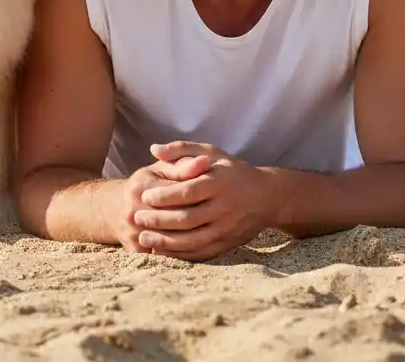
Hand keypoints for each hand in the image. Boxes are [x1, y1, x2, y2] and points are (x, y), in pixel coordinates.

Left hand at [131, 142, 276, 260]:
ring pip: (193, 240)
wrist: (267, 197)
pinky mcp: (228, 244)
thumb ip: (181, 149)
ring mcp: (227, 229)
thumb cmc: (232, 170)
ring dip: (166, 242)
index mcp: (219, 182)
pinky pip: (201, 253)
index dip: (164, 196)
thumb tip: (153, 149)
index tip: (144, 196)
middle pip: (188, 219)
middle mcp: (225, 207)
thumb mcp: (211, 152)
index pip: (188, 192)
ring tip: (144, 237)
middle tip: (137, 217)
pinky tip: (162, 250)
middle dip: (160, 220)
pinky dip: (180, 254)